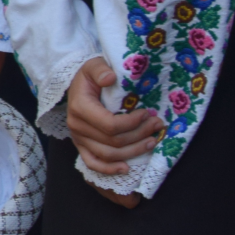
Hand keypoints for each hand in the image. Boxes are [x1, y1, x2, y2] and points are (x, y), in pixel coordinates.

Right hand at [65, 56, 161, 179]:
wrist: (77, 85)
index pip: (110, 125)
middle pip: (113, 142)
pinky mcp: (81, 146)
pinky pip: (93, 163)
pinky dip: (109, 169)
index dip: (132, 123)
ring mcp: (78, 139)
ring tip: (152, 141)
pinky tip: (126, 168)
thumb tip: (110, 78)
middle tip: (158, 125)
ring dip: (133, 151)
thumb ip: (100, 69)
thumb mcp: (93, 65)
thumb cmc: (89, 76)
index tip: (148, 114)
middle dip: (140, 135)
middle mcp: (77, 127)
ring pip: (108, 155)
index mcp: (80, 108)